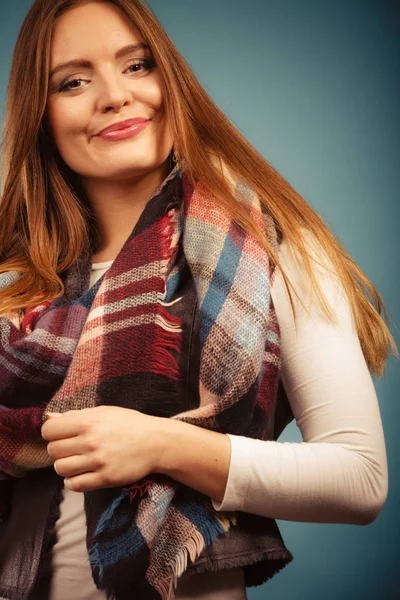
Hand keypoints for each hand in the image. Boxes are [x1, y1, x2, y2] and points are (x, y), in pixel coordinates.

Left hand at [41, 406, 163, 491]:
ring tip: (79, 461)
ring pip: (60, 468)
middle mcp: (90, 441)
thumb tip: (49, 417)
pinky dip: (74, 481)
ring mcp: (97, 461)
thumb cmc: (129, 424)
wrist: (156, 441)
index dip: (52, 432)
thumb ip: (76, 415)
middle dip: (59, 449)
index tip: (61, 434)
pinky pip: (74, 485)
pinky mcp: (105, 478)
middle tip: (73, 448)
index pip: (48, 430)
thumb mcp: (104, 412)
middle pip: (53, 450)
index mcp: (88, 422)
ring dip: (66, 466)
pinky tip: (83, 473)